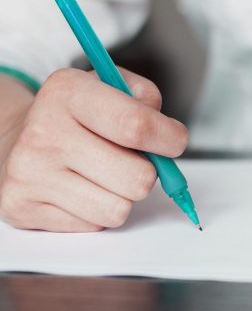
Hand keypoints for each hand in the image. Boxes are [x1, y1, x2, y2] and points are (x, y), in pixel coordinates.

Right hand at [0, 68, 187, 231]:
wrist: (17, 140)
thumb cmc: (77, 116)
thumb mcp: (111, 85)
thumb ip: (146, 98)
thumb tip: (168, 136)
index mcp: (68, 92)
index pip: (136, 125)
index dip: (169, 139)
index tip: (174, 141)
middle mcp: (43, 131)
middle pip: (138, 177)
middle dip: (147, 172)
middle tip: (130, 160)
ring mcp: (30, 173)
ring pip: (120, 209)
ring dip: (123, 196)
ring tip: (104, 174)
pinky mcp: (23, 207)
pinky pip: (95, 225)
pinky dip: (98, 211)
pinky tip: (80, 189)